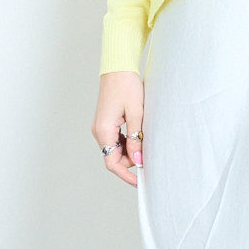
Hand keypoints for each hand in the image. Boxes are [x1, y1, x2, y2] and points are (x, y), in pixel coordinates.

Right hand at [92, 70, 144, 187]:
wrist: (118, 67)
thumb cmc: (127, 86)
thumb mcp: (136, 113)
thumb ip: (136, 138)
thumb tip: (139, 160)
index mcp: (104, 130)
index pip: (112, 162)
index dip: (126, 174)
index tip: (140, 181)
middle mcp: (98, 131)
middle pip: (113, 157)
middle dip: (130, 162)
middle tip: (149, 158)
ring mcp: (101, 126)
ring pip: (115, 149)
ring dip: (129, 152)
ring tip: (146, 144)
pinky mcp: (105, 122)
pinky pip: (115, 139)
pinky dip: (126, 143)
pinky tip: (139, 136)